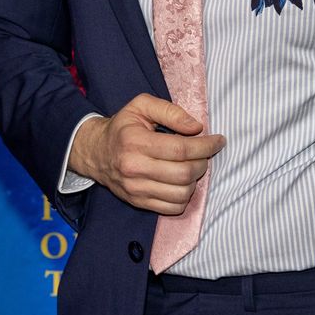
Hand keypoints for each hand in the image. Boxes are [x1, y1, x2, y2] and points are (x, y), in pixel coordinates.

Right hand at [69, 93, 224, 214]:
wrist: (95, 152)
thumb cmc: (123, 126)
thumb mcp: (142, 106)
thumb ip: (170, 111)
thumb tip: (196, 128)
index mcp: (136, 143)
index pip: (181, 150)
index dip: (206, 146)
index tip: (218, 140)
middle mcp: (135, 169)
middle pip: (184, 173)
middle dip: (203, 162)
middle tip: (204, 153)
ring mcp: (136, 189)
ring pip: (181, 194)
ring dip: (195, 180)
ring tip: (192, 166)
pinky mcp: (138, 202)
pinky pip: (172, 208)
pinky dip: (185, 196)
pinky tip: (182, 181)